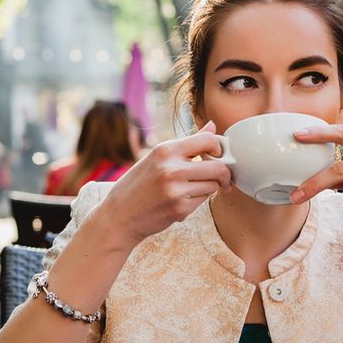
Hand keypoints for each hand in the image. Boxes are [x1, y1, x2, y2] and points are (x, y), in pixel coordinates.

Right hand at [98, 121, 231, 246]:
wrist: (119, 216)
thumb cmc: (137, 185)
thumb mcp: (156, 158)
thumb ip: (187, 143)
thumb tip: (212, 126)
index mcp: (165, 150)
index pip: (208, 140)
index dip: (219, 147)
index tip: (217, 155)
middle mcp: (171, 168)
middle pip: (219, 167)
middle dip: (224, 173)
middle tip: (221, 177)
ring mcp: (177, 190)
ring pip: (214, 185)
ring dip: (211, 187)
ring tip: (194, 188)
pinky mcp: (180, 210)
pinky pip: (203, 200)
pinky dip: (198, 200)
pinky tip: (182, 200)